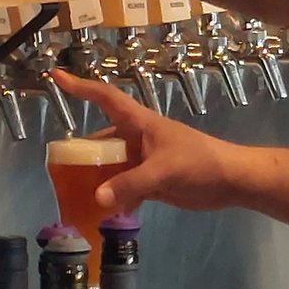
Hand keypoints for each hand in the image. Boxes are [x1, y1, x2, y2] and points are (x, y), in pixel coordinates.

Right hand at [51, 71, 240, 212]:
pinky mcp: (153, 180)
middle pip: (103, 140)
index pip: (106, 99)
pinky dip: (115, 197)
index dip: (81, 87)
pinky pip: (125, 186)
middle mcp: (139, 139)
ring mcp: (146, 160)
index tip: (56, 76)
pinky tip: (103, 212)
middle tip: (58, 170)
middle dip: (83, 152)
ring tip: (74, 195)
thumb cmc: (200, 163)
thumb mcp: (163, 171)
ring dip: (97, 179)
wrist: (232, 180)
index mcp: (141, 124)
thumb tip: (97, 198)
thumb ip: (130, 184)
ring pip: (113, 166)